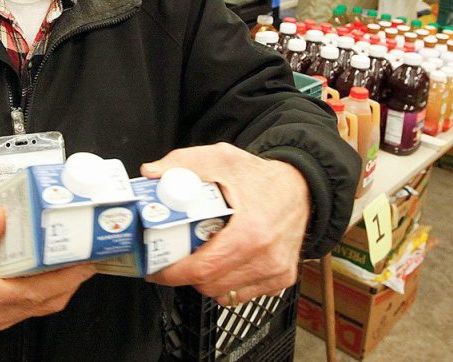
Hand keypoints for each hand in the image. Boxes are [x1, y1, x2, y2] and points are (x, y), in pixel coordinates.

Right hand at [0, 207, 95, 329]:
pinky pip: (34, 303)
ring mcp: (1, 314)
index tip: (87, 261)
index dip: (68, 276)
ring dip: (64, 284)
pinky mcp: (1, 310)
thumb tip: (1, 216)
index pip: (41, 290)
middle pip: (50, 300)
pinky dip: (49, 287)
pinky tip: (53, 269)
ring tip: (77, 260)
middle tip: (91, 255)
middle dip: (74, 279)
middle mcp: (0, 311)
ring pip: (44, 304)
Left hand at [140, 143, 309, 304]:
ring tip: (197, 256)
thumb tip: (151, 172)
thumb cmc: (261, 176)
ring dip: (204, 279)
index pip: (203, 268)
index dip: (173, 273)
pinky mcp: (281, 279)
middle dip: (184, 274)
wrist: (301, 187)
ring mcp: (276, 272)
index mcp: (251, 232)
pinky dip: (224, 283)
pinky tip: (221, 262)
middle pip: (209, 284)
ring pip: (223, 292)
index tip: (156, 269)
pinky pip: (241, 294)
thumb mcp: (221, 159)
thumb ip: (183, 163)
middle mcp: (267, 257)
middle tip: (173, 257)